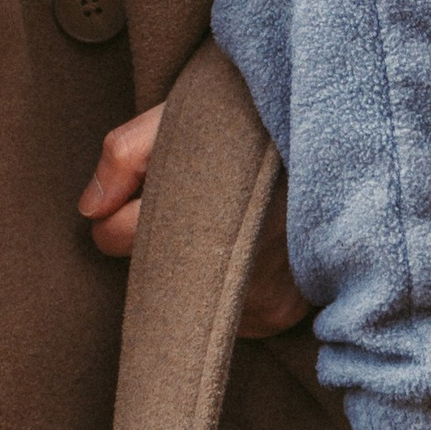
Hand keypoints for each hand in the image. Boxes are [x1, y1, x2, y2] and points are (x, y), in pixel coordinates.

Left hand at [80, 104, 312, 339]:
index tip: (152, 190)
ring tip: (234, 220)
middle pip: (150, 272)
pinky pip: (233, 315)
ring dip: (199, 267)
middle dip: (160, 243)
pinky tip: (258, 248)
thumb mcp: (182, 114)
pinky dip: (235, 287)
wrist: (341, 129)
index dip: (122, 210)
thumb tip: (90, 211)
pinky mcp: (280, 313)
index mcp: (189, 210)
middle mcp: (223, 265)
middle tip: (197, 204)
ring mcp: (253, 295)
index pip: (112, 237)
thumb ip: (124, 154)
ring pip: (191, 297)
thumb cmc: (253, 118)